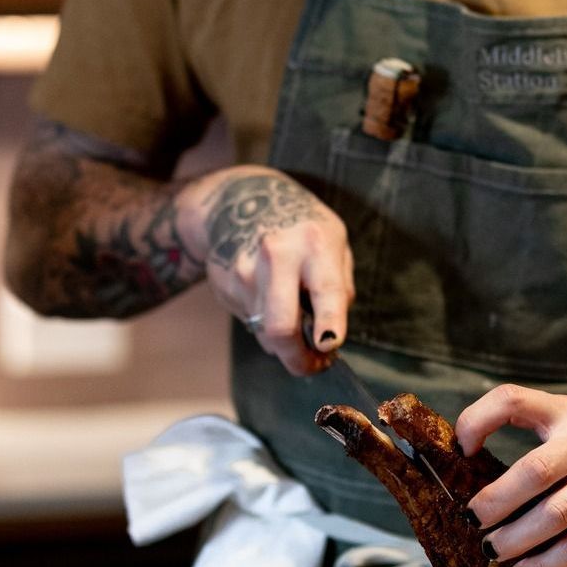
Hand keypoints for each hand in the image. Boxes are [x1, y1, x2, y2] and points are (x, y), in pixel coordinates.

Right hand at [182, 165, 353, 375]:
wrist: (242, 201)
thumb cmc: (301, 227)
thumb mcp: (334, 241)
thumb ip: (339, 286)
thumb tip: (331, 336)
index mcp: (314, 243)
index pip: (326, 293)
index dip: (330, 327)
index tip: (329, 348)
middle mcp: (276, 256)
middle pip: (281, 328)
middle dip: (298, 359)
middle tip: (313, 365)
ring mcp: (245, 271)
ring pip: (266, 333)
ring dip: (284, 341)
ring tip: (296, 321)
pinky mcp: (226, 285)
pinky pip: (252, 322)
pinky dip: (265, 322)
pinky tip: (270, 295)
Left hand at [455, 384, 566, 566]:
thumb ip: (531, 427)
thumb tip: (468, 455)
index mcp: (565, 411)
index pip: (513, 400)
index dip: (478, 420)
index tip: (461, 448)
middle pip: (535, 471)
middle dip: (497, 501)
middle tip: (472, 518)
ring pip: (557, 515)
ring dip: (518, 539)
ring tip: (493, 551)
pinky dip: (549, 564)